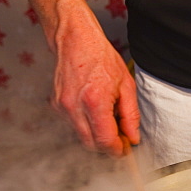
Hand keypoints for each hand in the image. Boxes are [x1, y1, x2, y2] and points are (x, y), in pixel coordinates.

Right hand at [51, 11, 139, 154]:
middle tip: (121, 138)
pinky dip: (87, 125)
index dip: (117, 150)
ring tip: (109, 119)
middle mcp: (75, 107)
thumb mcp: (126, 85)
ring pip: (82, 137)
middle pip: (91, 145)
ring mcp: (63, 107)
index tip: (126, 149)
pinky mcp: (56, 105)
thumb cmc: (100, 57)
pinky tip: (95, 111)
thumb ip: (130, 115)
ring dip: (97, 136)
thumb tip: (133, 137)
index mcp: (94, 102)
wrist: (75, 40)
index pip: (105, 141)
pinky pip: (74, 125)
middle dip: (108, 146)